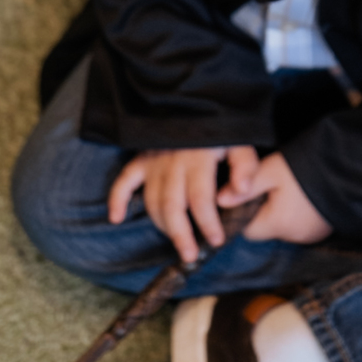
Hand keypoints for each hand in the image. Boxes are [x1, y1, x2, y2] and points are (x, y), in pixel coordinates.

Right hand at [107, 144, 258, 264]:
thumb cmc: (223, 132)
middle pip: (172, 205)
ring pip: (152, 200)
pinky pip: (124, 180)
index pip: (201, 198)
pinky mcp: (142, 159)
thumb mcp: (242, 144)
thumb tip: (237, 193)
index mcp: (199, 158)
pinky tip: (116, 218)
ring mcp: (154, 160)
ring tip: (178, 240)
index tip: (216, 241)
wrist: (200, 106)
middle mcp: (173, 161)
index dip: (208, 223)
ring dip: (162, 224)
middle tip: (190, 255)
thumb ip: (245, 168)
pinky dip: (117, 199)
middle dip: (181, 234)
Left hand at [218, 151, 331, 245]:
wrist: (350, 167)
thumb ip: (243, 187)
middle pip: (265, 228)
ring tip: (291, 187)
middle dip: (264, 209)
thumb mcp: (271, 171)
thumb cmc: (307, 167)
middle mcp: (294, 237)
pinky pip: (300, 225)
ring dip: (281, 211)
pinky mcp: (323, 231)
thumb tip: (218, 201)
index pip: (246, 229)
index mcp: (278, 224)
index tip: (251, 191)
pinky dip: (298, 213)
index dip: (243, 210)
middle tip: (273, 184)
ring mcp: (311, 236)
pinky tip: (304, 195)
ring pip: (283, 227)